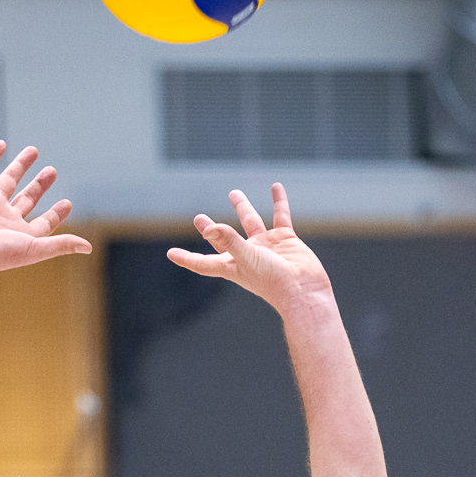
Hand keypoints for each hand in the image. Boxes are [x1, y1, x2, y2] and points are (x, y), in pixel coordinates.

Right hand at [0, 142, 89, 280]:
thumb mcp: (36, 248)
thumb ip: (62, 245)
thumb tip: (88, 248)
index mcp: (21, 235)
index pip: (43, 222)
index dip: (56, 213)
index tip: (67, 203)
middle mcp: (6, 220)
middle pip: (27, 198)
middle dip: (40, 185)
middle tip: (52, 171)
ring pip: (9, 181)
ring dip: (20, 166)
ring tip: (34, 150)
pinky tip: (2, 145)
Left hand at [169, 184, 330, 309]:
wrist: (304, 289)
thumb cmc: (273, 281)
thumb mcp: (246, 258)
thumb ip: (228, 241)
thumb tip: (208, 227)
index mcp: (232, 266)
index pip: (203, 262)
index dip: (187, 258)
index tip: (171, 253)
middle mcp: (246, 255)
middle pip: (223, 240)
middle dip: (211, 230)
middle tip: (198, 218)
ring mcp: (266, 247)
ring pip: (250, 222)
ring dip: (242, 208)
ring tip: (233, 193)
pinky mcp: (284, 239)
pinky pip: (280, 216)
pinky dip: (279, 201)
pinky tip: (276, 187)